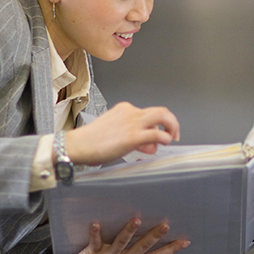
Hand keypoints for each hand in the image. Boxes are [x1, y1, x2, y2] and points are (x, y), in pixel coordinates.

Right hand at [65, 102, 179, 165]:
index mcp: (124, 109)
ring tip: (173, 137)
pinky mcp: (133, 136)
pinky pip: (157, 134)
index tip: (156, 137)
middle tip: (174, 133)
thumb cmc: (91, 141)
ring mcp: (132, 123)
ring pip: (162, 116)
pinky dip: (165, 138)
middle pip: (160, 110)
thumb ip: (134, 137)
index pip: (148, 113)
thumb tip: (150, 144)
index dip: (156, 125)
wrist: (78, 145)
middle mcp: (130, 112)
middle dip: (171, 121)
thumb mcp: (115, 133)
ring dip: (172, 126)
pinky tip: (164, 144)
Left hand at [66, 218, 189, 253]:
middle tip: (165, 225)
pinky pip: (95, 241)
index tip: (184, 241)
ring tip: (137, 221)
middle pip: (141, 247)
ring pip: (121, 242)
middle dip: (154, 236)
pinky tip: (96, 223)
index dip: (170, 249)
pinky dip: (95, 232)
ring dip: (129, 231)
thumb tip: (146, 240)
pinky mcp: (93, 253)